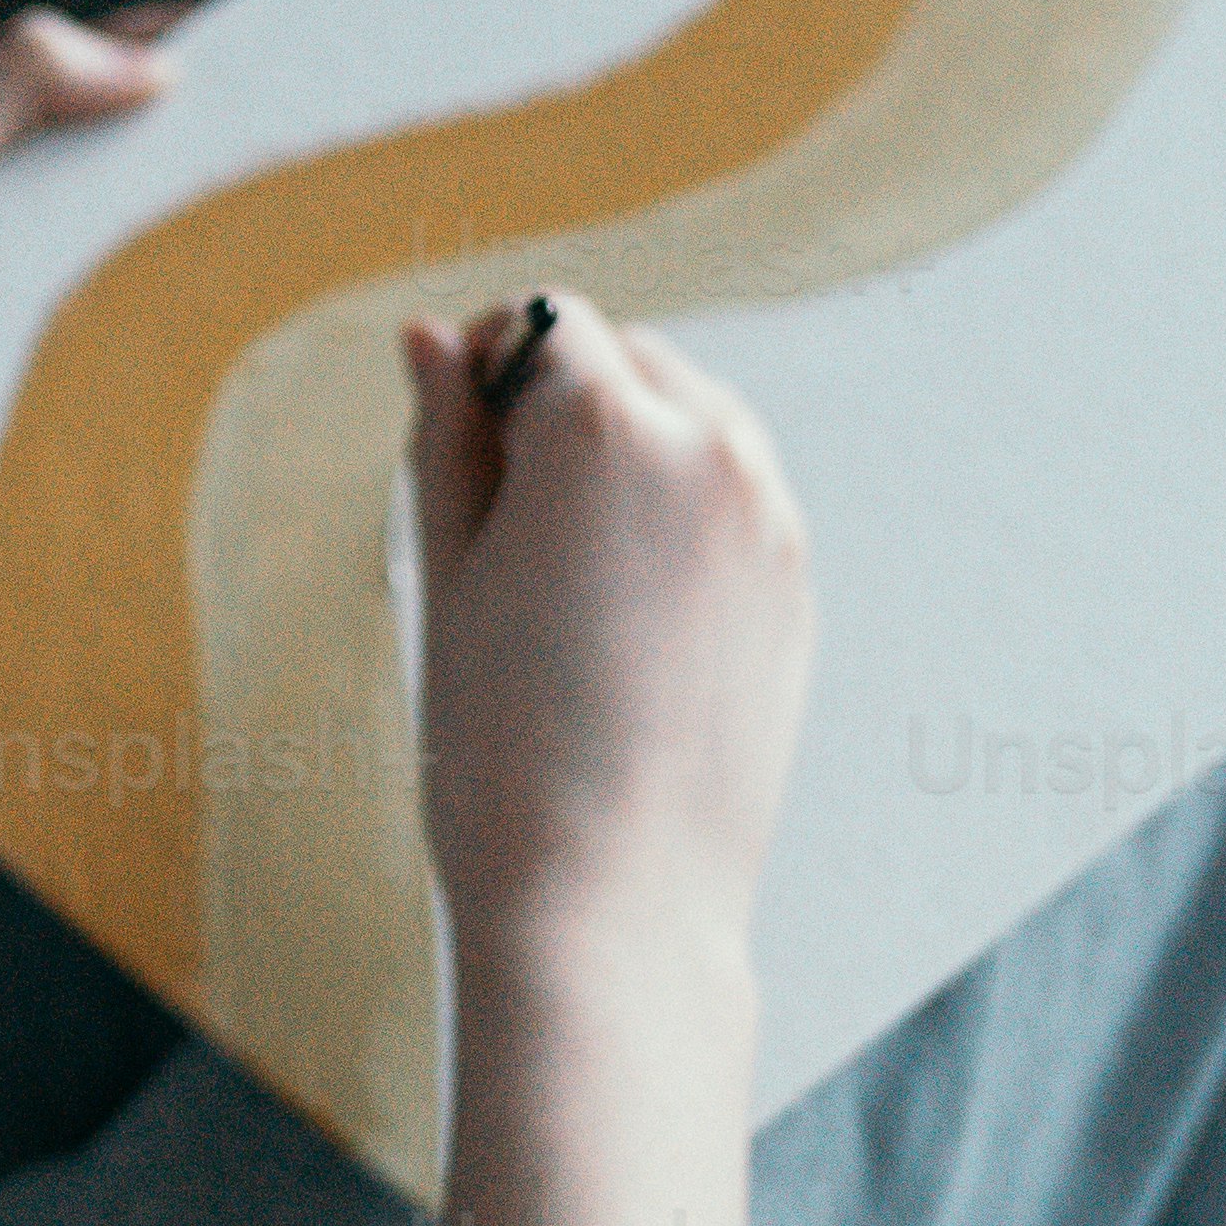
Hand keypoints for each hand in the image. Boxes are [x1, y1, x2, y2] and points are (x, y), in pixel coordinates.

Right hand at [392, 291, 813, 975]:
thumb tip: (429, 337)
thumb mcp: (448, 574)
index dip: (485, 365)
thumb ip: (446, 437)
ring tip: (561, 571)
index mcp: (605, 429)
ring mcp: (768, 518)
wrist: (612, 903)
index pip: (543, 321)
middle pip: (628, 357)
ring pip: (692, 419)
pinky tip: (621, 614)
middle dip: (561, 400)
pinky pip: (732, 497)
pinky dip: (677, 514)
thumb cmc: (502, 749)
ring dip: (627, 448)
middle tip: (497, 522)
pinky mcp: (796, 585)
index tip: (453, 437)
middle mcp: (708, 450)